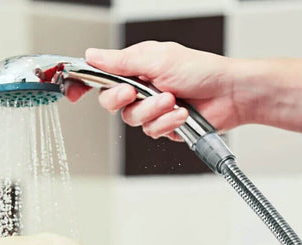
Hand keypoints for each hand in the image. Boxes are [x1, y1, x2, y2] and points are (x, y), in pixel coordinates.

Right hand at [67, 41, 246, 140]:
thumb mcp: (157, 58)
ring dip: (153, 111)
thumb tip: (92, 55)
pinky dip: (167, 123)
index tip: (72, 93)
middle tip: (134, 91)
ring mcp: (153, 109)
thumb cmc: (201, 69)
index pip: (102, 77)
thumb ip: (121, 61)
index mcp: (136, 67)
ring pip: (133, 121)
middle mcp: (141, 89)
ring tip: (173, 100)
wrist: (228, 93)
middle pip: (111, 103)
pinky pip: (153, 132)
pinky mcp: (165, 126)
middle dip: (122, 99)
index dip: (83, 84)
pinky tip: (181, 114)